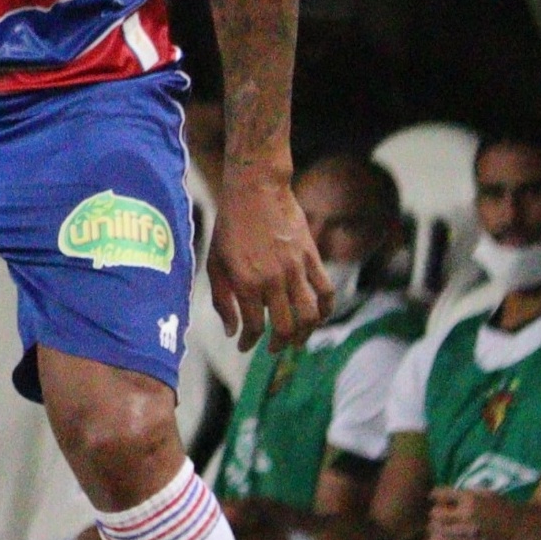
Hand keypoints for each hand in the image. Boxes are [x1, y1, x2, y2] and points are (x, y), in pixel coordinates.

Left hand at [207, 164, 328, 349]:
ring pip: (310, 314)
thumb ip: (222, 300)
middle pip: (284, 327)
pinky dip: (326, 309)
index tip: (245, 346)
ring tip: (298, 339)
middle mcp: (273, 280)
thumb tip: (232, 331)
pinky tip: (319, 317)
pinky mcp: (311, 257)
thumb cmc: (230, 227)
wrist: (256, 191)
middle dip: (279, 344)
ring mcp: (295, 269)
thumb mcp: (215, 263)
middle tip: (274, 348)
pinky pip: (326, 290)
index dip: (249, 342)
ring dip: (305, 333)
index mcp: (246, 282)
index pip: (253, 327)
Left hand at [431, 485, 524, 539]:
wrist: (524, 529)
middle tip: (437, 521)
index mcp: (470, 506)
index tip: (438, 505)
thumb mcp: (481, 493)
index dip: (435, 508)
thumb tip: (431, 496)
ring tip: (439, 536)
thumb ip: (456, 494)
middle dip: (434, 523)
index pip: (437, 510)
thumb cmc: (501, 508)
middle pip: (436, 527)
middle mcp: (470, 525)